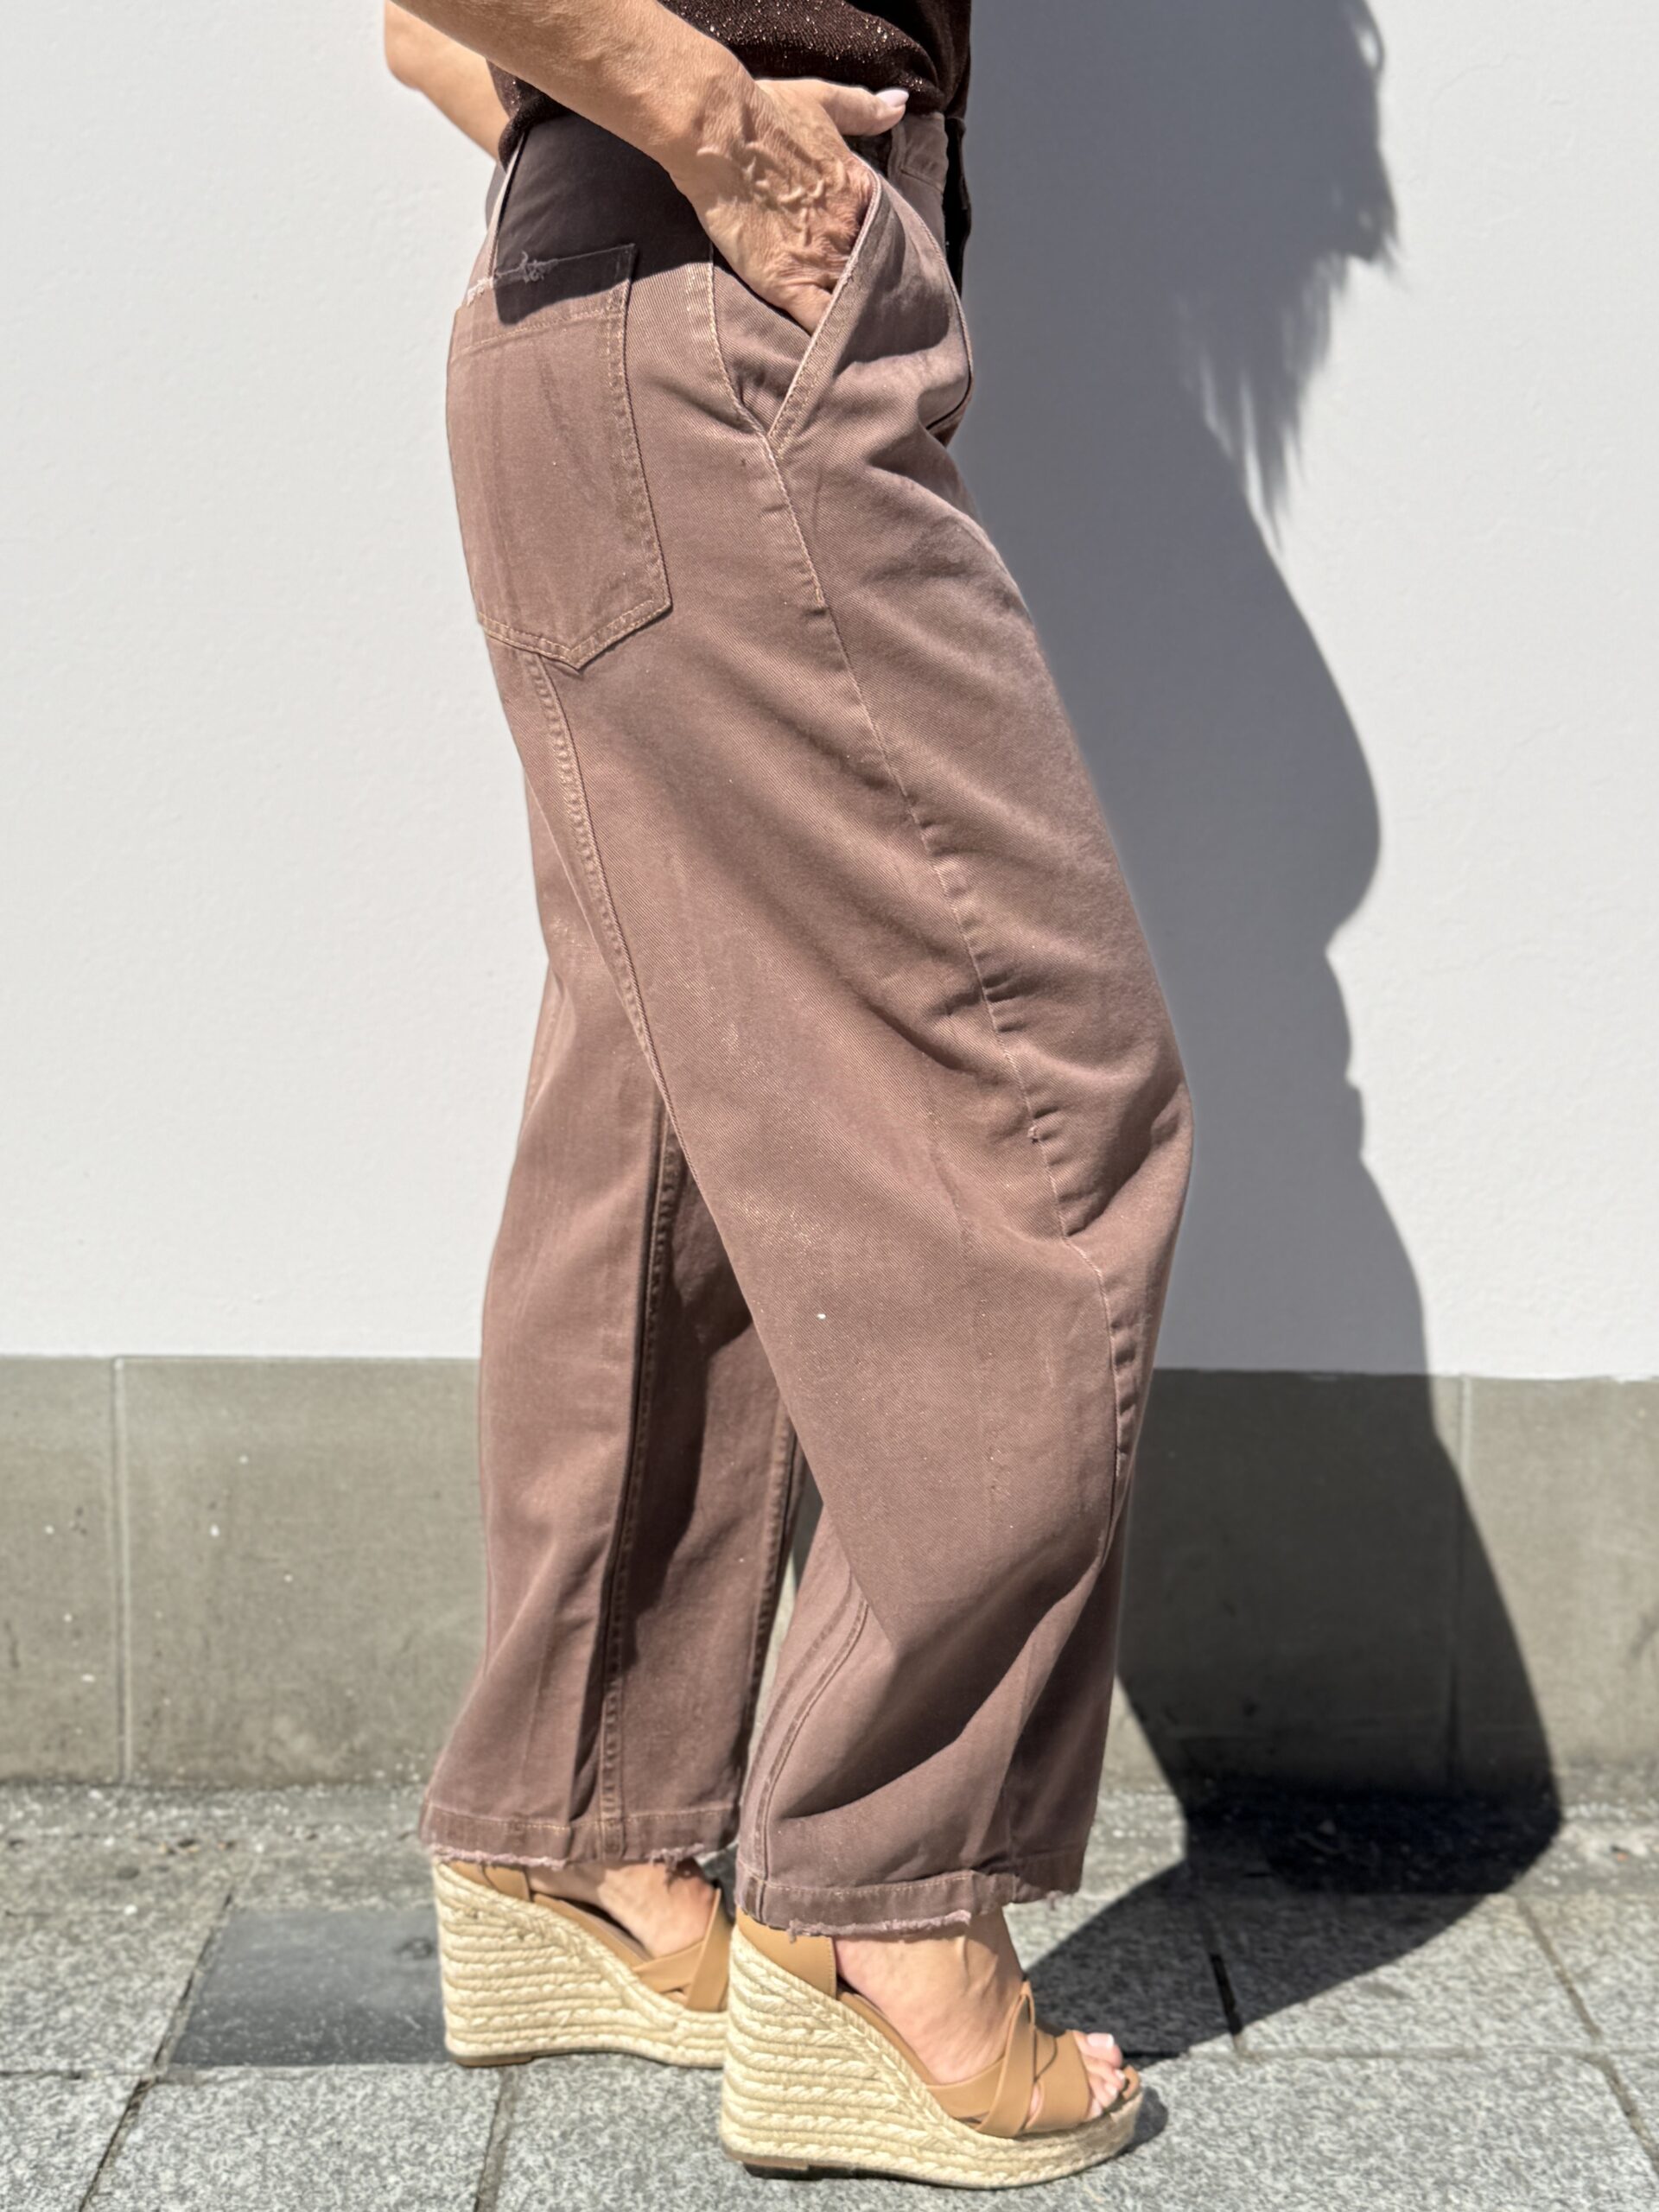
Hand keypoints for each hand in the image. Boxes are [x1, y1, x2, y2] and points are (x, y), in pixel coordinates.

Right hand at [668, 77, 908, 331]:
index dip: (882, 256)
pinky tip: (837, 363)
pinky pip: (821, 325)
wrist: (720, 132)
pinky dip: (831, 343)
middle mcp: (848, 230)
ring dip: (858, 327)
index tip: (882, 272)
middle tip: (882, 323)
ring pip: (853, 305)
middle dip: (876, 297)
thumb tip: (899, 105)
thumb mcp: (824, 100)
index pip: (886, 237)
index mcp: (860, 192)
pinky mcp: (788, 284)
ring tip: (865, 352)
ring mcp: (821, 259)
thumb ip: (864, 108)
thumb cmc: (766, 112)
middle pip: (872, 276)